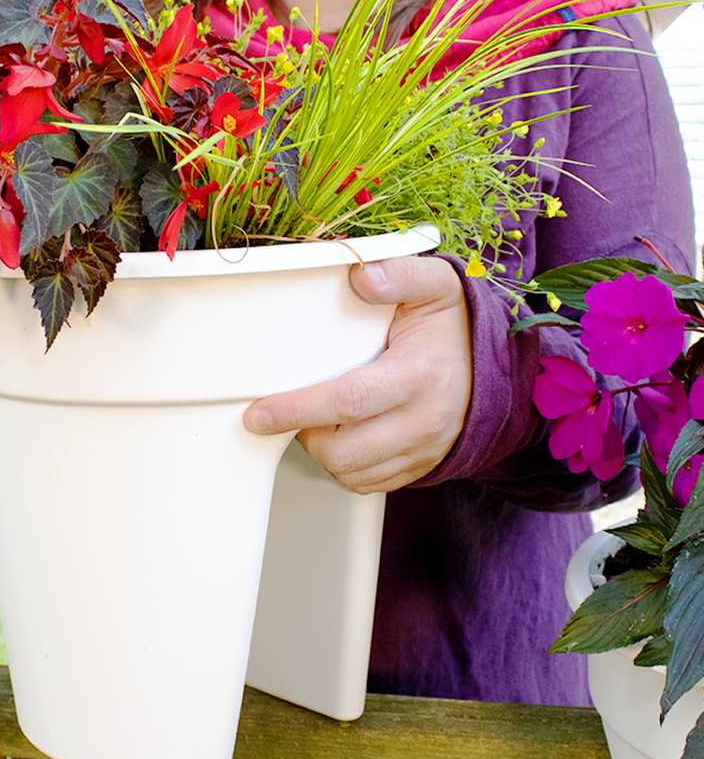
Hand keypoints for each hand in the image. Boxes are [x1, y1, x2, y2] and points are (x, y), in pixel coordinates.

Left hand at [243, 256, 472, 492]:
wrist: (498, 367)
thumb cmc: (456, 327)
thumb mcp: (435, 286)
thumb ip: (400, 274)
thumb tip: (360, 275)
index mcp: (419, 375)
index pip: (346, 401)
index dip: (296, 409)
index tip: (259, 412)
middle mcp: (423, 420)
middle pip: (343, 448)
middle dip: (304, 434)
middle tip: (291, 409)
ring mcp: (423, 449)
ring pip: (351, 472)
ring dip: (323, 451)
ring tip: (320, 420)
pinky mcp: (419, 467)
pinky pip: (368, 484)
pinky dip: (345, 467)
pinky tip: (343, 437)